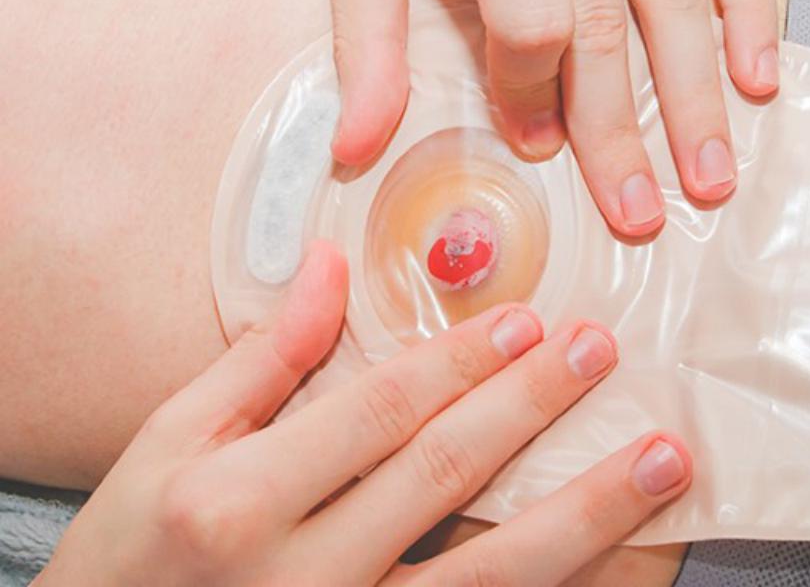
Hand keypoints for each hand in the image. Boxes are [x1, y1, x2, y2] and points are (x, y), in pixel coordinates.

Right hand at [37, 243, 691, 585]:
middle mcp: (298, 577)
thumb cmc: (133, 556)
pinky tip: (623, 559)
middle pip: (444, 477)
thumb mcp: (169, 448)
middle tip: (599, 352)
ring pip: (491, 573)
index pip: (377, 413)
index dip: (460, 362)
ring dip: (589, 513)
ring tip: (664, 461)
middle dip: (530, 406)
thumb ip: (259, 360)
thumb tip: (332, 266)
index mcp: (236, 503)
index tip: (526, 321)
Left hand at [323, 0, 778, 236]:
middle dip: (624, 130)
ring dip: (698, 93)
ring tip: (712, 177)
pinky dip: (751, 4)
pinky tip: (759, 77)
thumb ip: (364, 26)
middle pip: (610, 19)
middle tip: (639, 216)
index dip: (530, 92)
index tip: (531, 144)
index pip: (530, 13)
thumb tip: (357, 145)